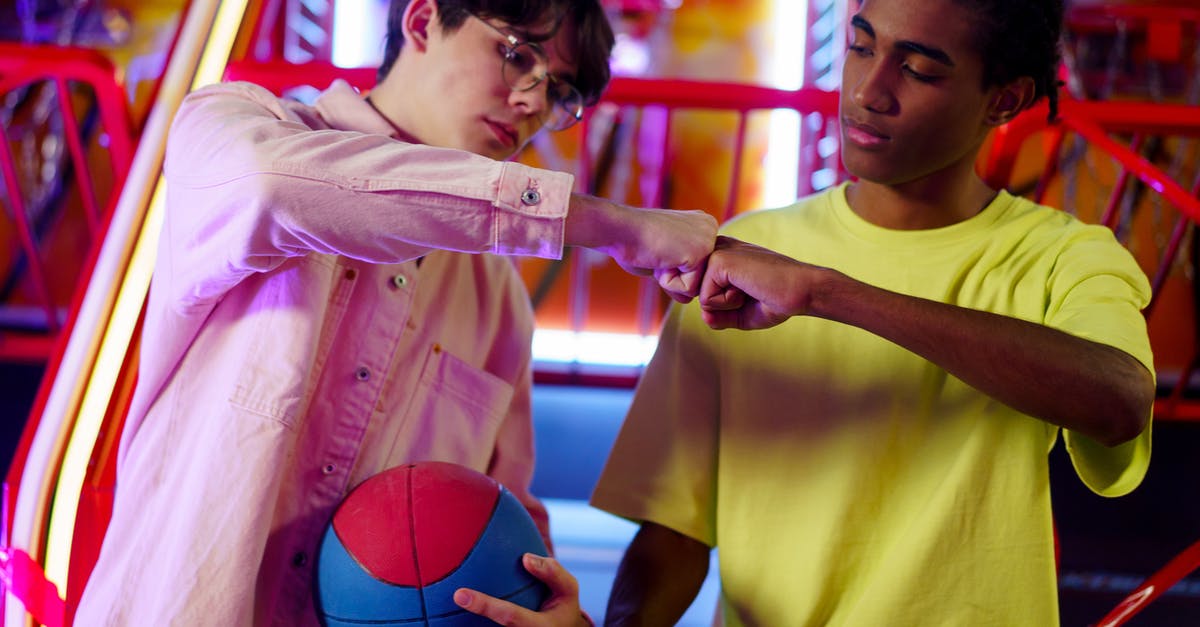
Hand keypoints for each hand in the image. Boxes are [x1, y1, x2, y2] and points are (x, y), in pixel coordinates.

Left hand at [453, 553, 590, 626]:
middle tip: (450, 598)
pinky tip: (457, 607)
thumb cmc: (562, 607)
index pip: (509, 617)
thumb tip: (525, 558)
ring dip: (465, 623)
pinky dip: (470, 623)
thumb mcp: (568, 590)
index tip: (460, 594)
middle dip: (470, 614)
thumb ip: (552, 572)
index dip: (484, 606)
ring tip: (449, 603)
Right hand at [565, 195, 716, 301]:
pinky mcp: (701, 254)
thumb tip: (688, 298)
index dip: (672, 267)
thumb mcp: (663, 259)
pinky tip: (660, 258)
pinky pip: (688, 290)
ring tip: (659, 255)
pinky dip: (668, 281)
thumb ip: (679, 274)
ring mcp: (708, 241)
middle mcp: (711, 229)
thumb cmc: (634, 241)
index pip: (698, 267)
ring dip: (671, 279)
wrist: (620, 229)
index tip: (659, 248)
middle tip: (658, 253)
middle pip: (700, 277)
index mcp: (703, 225)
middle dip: (674, 275)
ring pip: (696, 286)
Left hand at [699, 236, 824, 329]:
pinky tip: (749, 288)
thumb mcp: (741, 313)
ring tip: (751, 288)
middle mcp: (717, 248)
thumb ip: (719, 316)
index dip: (721, 304)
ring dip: (727, 305)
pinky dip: (729, 304)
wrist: (802, 290)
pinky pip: (706, 300)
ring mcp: (716, 252)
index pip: (699, 290)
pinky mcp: (718, 261)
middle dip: (723, 305)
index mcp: (722, 253)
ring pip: (700, 298)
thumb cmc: (776, 299)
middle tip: (752, 291)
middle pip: (697, 295)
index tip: (750, 292)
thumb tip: (704, 317)